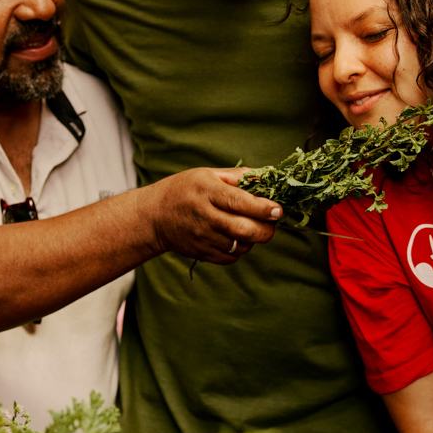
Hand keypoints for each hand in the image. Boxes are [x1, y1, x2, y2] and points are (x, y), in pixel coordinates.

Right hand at [142, 167, 280, 263]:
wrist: (153, 216)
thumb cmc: (184, 190)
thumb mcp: (206, 174)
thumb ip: (237, 176)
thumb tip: (266, 176)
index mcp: (207, 191)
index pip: (240, 202)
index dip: (263, 208)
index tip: (278, 210)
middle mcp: (204, 215)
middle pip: (244, 229)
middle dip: (266, 229)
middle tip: (272, 222)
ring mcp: (202, 238)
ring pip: (241, 246)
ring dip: (254, 239)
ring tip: (252, 227)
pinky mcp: (201, 253)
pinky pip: (231, 258)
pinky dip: (241, 250)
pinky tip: (237, 238)